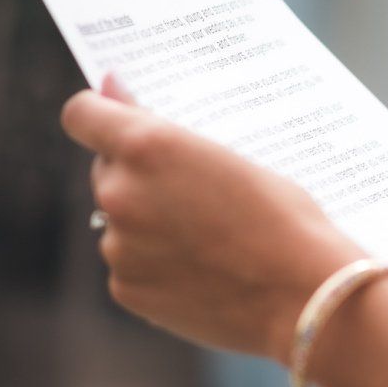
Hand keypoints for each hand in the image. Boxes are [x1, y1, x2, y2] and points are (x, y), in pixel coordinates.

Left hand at [60, 78, 362, 360]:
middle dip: (140, 176)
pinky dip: (157, 266)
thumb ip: (165, 131)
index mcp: (148, 146)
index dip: (99, 114)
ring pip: (119, 221)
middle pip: (108, 170)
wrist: (305, 296)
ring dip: (149, 224)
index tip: (118, 120)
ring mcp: (119, 245)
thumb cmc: (283, 218)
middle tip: (195, 193)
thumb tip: (111, 90)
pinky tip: (203, 273)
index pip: (82, 114)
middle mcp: (120, 192)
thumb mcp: (233, 158)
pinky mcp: (126, 289)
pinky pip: (130, 265)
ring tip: (210, 241)